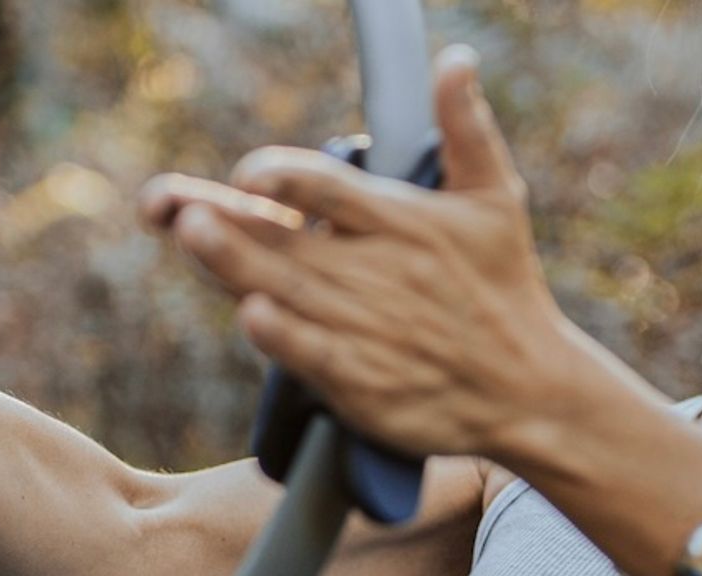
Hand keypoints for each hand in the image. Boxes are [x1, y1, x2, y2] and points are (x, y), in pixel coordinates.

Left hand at [136, 45, 582, 462]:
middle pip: (285, 238)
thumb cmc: (506, 290)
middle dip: (221, 217)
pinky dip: (282, 336)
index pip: (328, 186)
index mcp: (402, 221)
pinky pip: (312, 354)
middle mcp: (378, 272)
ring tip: (188, 231)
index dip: (283, 174)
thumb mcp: (498, 201)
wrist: (531, 389)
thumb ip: (468, 129)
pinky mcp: (363, 383)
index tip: (248, 174)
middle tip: (170, 202)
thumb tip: (456, 60)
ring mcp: (367, 329)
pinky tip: (251, 315)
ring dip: (231, 262)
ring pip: (284, 289)